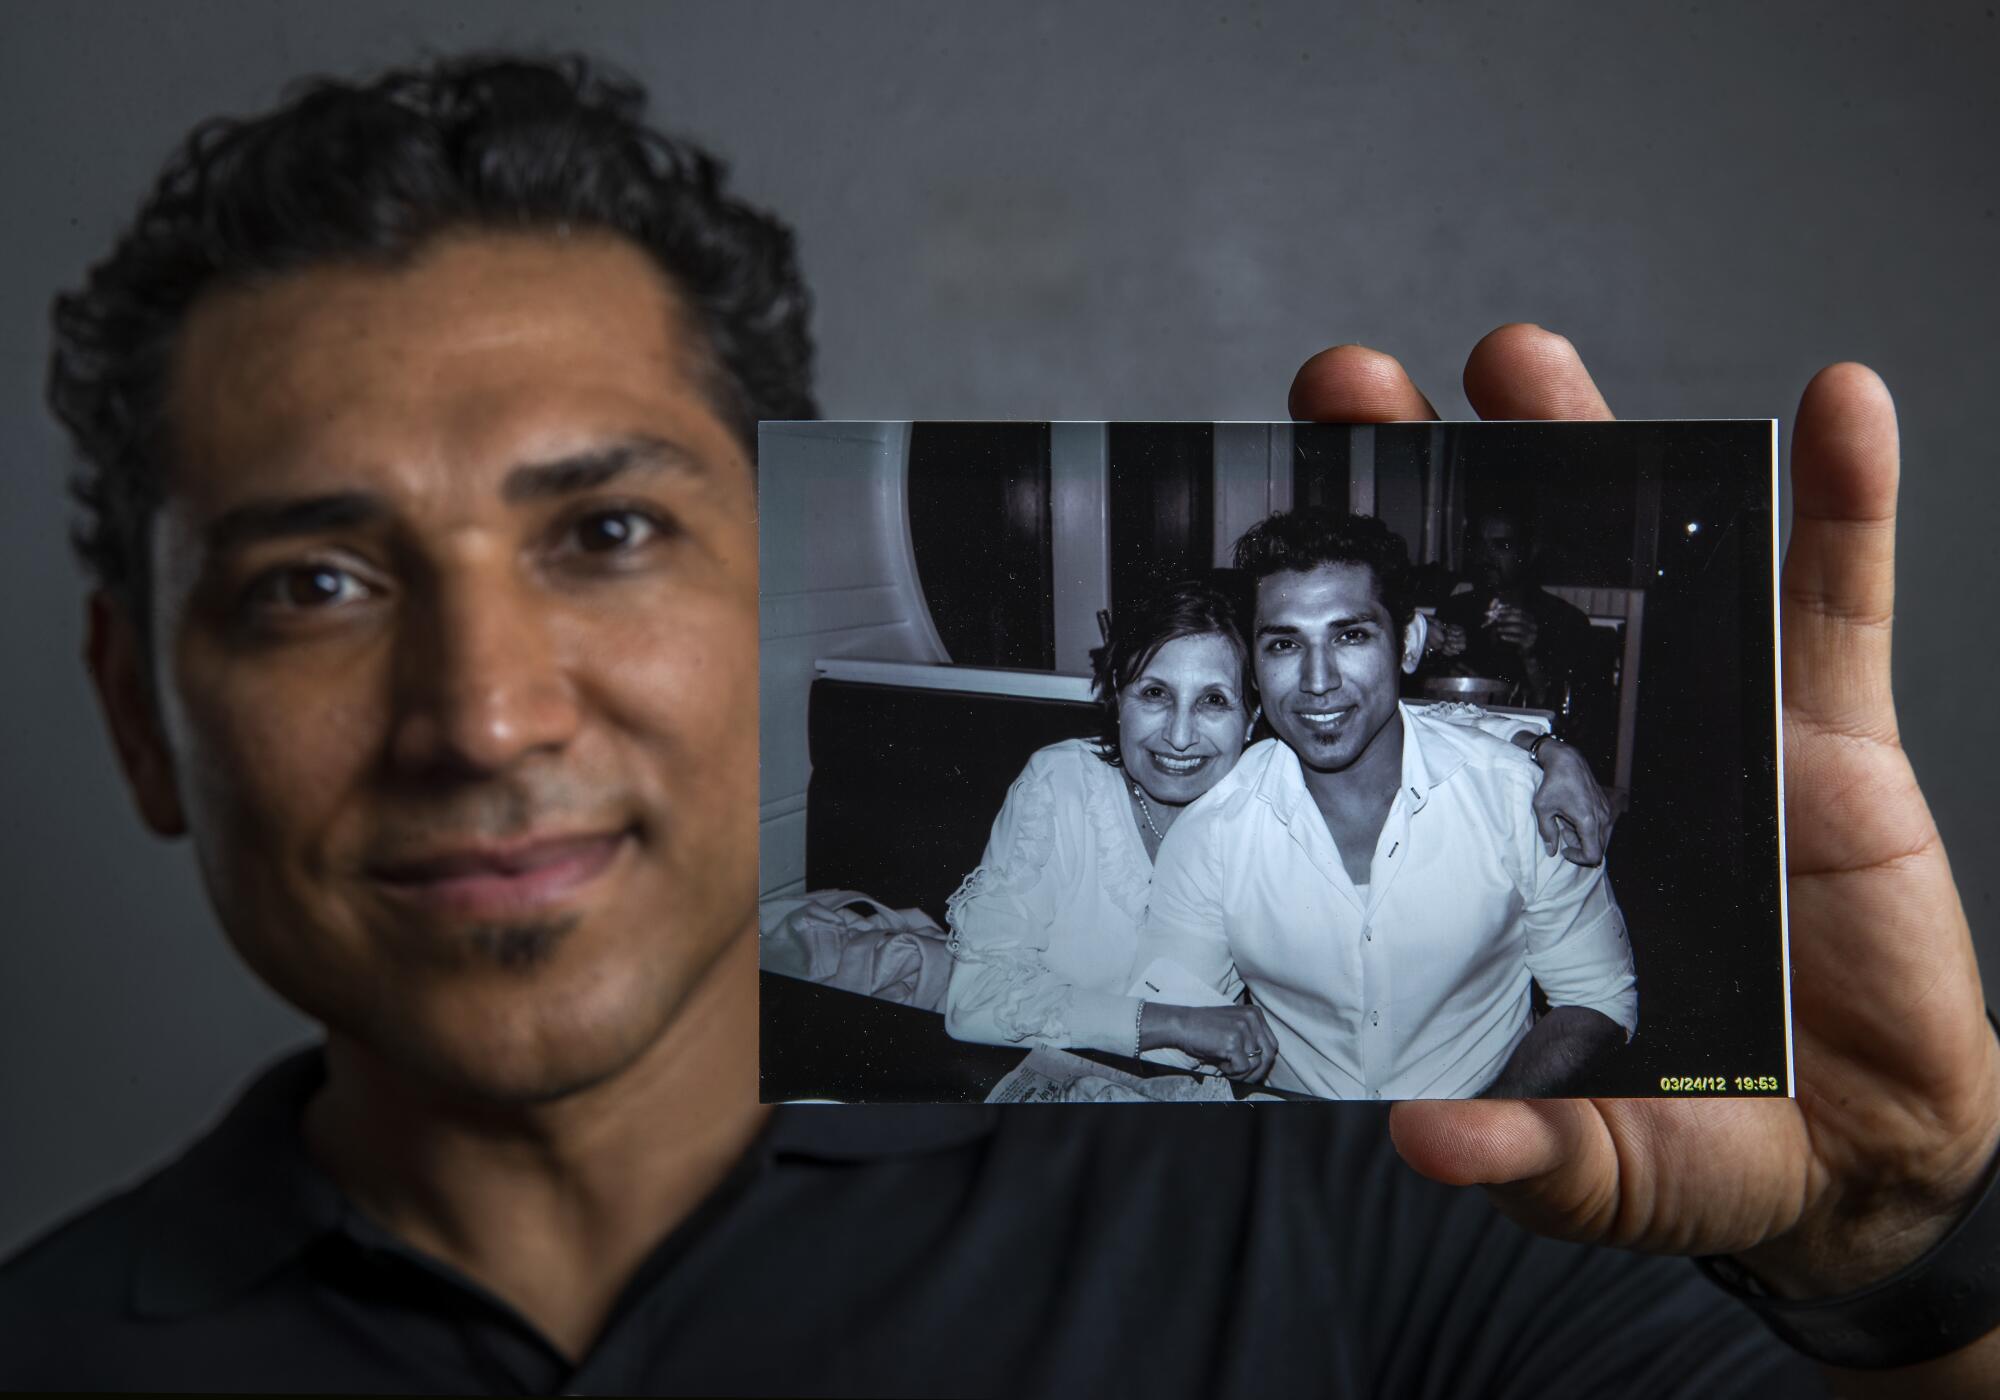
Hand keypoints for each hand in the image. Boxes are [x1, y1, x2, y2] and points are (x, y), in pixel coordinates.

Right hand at [1141, 1002, 1279, 1080]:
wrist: (1181, 1025)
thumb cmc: (1204, 1031)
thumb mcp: (1233, 1028)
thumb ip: (1251, 1039)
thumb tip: (1264, 1066)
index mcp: (1255, 1013)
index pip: (1272, 1044)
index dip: (1263, 1062)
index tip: (1250, 1071)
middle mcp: (1252, 1018)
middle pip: (1268, 1054)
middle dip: (1257, 1072)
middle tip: (1241, 1078)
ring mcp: (1243, 1029)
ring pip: (1256, 1064)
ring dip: (1242, 1073)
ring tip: (1225, 1067)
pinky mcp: (1233, 1041)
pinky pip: (1243, 1067)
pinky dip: (1231, 1072)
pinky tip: (1220, 1065)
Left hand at [1289, 330, 1999, 1329]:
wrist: (1866, 1153)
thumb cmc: (1714, 1135)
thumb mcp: (1606, 1156)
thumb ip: (1527, 1149)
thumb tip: (1424, 1141)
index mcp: (1512, 832)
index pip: (1416, 697)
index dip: (1351, 614)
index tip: (1273, 533)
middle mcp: (1602, 757)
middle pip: (1507, 590)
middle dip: (1427, 487)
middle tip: (1351, 388)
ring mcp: (1719, 732)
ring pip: (1654, 560)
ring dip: (1599, 445)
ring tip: (1520, 360)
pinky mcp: (1834, 738)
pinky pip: (1840, 602)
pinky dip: (1844, 502)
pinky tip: (1835, 408)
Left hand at [1488, 604, 1537, 653]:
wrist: (1526, 651)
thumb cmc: (1518, 636)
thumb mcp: (1513, 626)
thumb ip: (1507, 617)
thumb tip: (1496, 608)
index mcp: (1530, 618)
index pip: (1519, 611)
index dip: (1508, 610)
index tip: (1498, 611)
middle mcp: (1533, 625)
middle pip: (1520, 618)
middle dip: (1507, 618)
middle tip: (1497, 619)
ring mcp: (1532, 634)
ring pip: (1519, 628)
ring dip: (1507, 628)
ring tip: (1497, 629)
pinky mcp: (1529, 643)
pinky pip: (1519, 639)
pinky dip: (1509, 637)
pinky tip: (1502, 637)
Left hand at [1528, 738, 1610, 864]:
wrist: (1567, 760)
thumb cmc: (1553, 783)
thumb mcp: (1543, 809)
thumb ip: (1547, 832)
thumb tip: (1552, 852)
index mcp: (1588, 821)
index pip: (1593, 855)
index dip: (1578, 859)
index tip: (1564, 850)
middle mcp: (1602, 818)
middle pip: (1599, 849)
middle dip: (1580, 848)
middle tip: (1563, 835)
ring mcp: (1606, 811)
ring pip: (1601, 838)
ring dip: (1584, 838)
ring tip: (1566, 824)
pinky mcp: (1606, 806)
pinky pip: (1602, 827)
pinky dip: (1588, 829)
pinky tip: (1572, 817)